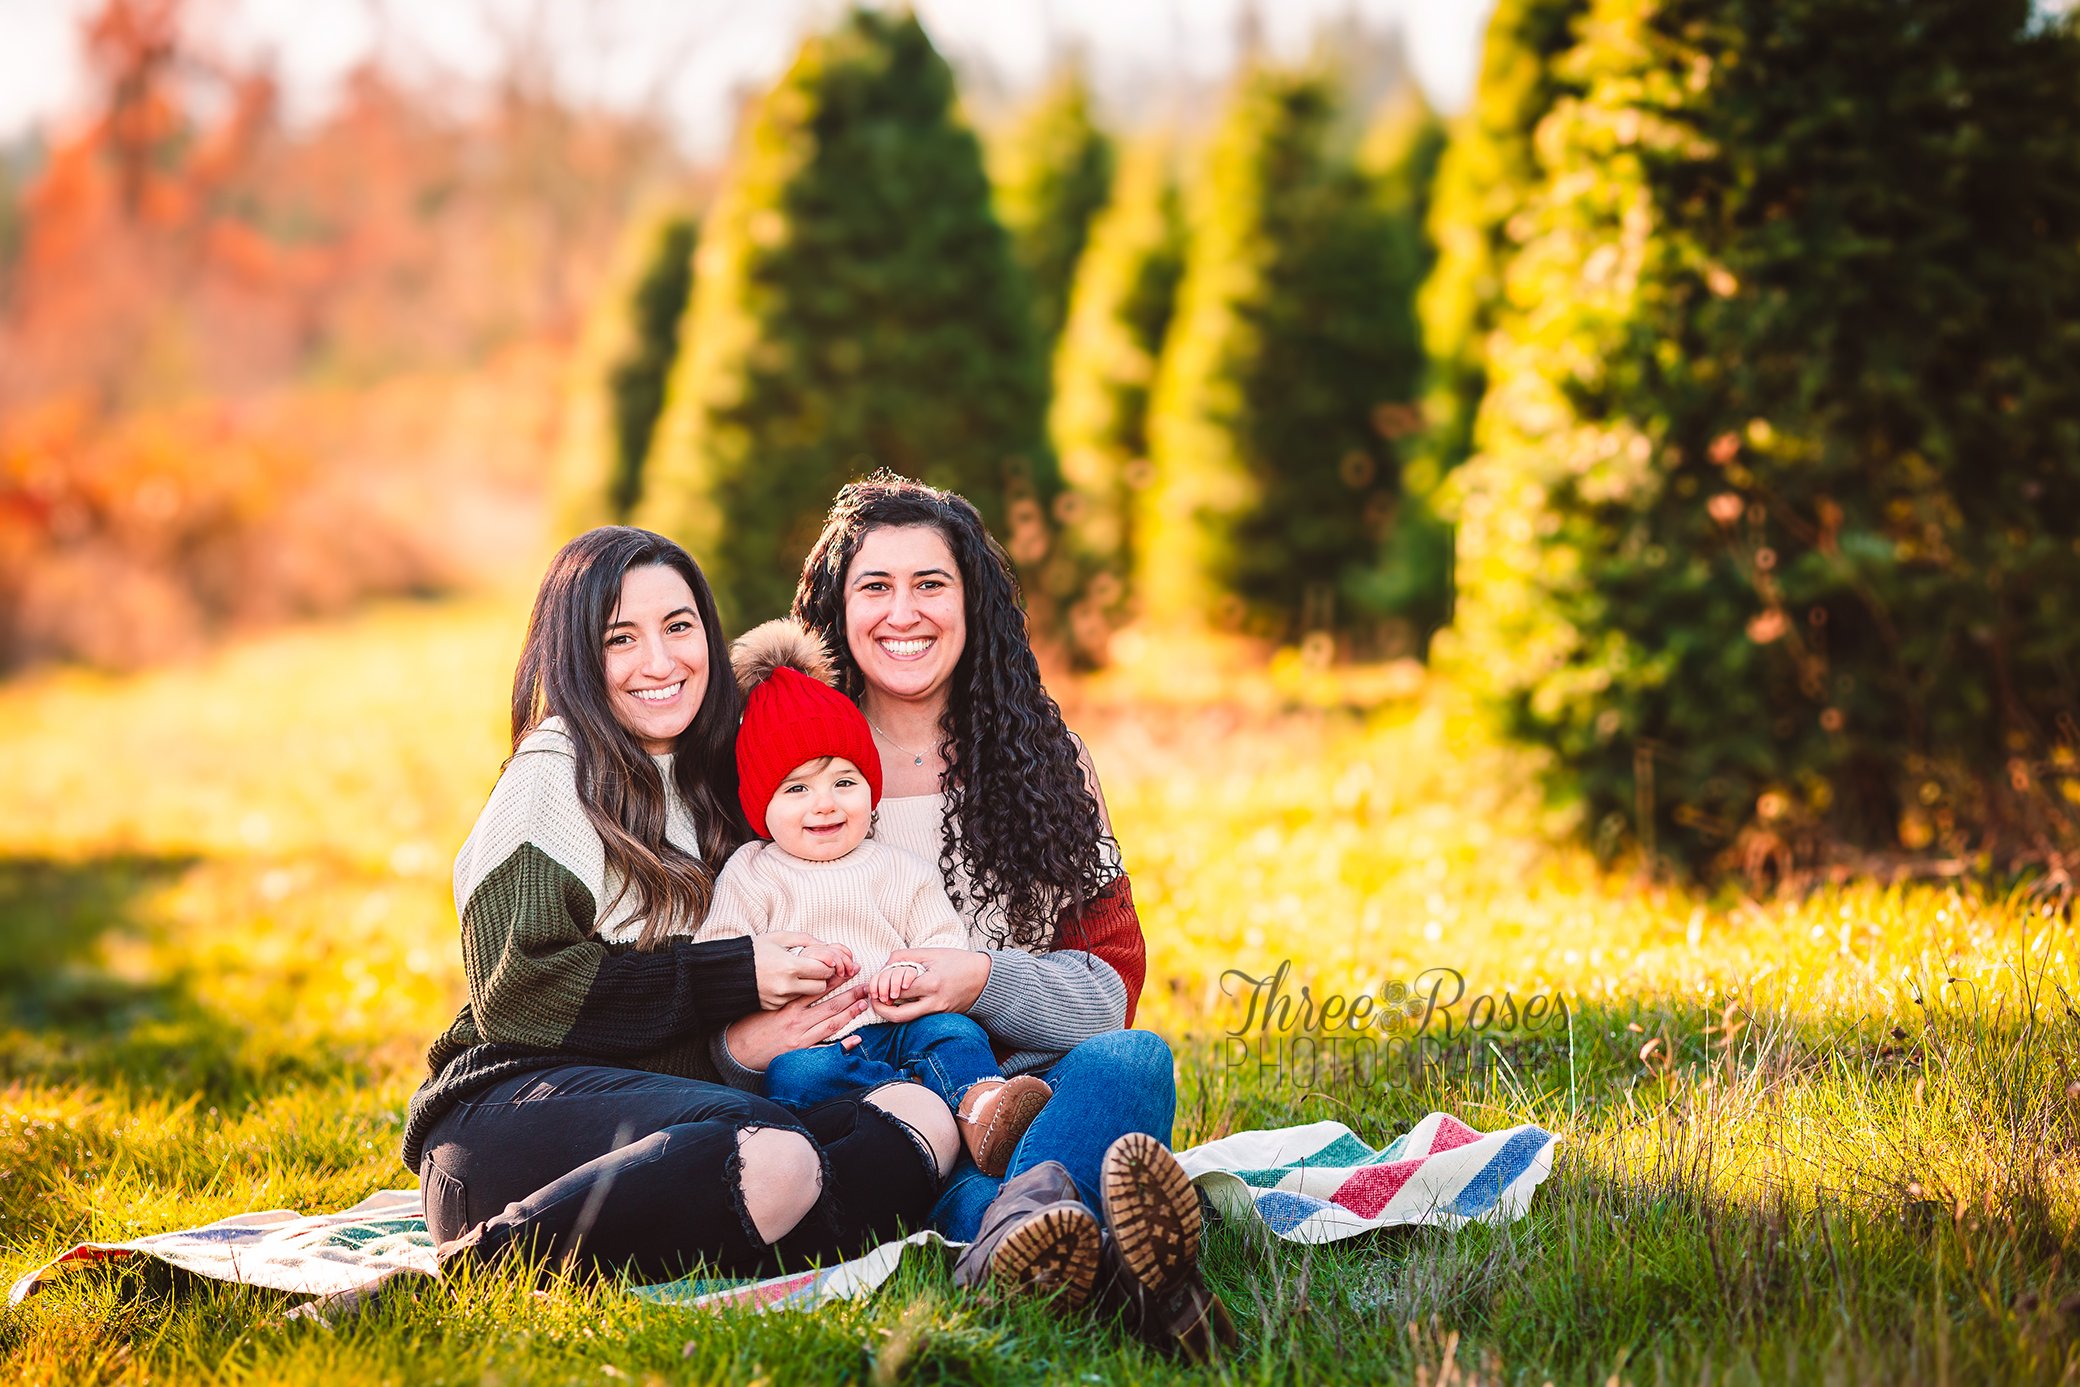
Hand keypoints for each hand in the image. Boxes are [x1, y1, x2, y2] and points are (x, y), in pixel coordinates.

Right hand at [722, 980, 871, 1070]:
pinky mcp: (799, 1053)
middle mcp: (796, 1021)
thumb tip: (802, 975)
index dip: (836, 978)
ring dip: (850, 1014)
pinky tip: (856, 1039)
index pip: (817, 988)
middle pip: (829, 1005)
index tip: (850, 969)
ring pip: (831, 1024)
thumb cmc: (750, 1023)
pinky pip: (825, 1048)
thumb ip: (784, 989)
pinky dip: (842, 1045)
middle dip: (850, 994)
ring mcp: (799, 1038)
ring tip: (863, 1004)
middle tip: (866, 985)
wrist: (736, 1050)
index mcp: (788, 1005)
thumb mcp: (766, 1000)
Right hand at [751, 932, 856, 1009]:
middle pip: (821, 988)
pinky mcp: (773, 1007)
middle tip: (823, 972)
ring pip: (809, 998)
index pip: (824, 970)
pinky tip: (791, 988)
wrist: (725, 971)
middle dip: (824, 980)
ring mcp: (779, 1000)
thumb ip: (805, 939)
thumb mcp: (779, 937)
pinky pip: (793, 1003)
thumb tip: (827, 946)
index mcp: (790, 966)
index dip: (830, 966)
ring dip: (812, 990)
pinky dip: (796, 996)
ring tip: (808, 979)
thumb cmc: (754, 950)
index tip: (830, 963)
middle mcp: (786, 986)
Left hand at [870, 947, 990, 1022]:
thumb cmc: (959, 961)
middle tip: (873, 999)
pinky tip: (900, 1002)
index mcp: (932, 984)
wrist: (985, 978)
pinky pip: (918, 1017)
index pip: (898, 991)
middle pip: (899, 1015)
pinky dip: (905, 1011)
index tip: (875, 985)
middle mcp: (934, 1002)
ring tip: (884, 1002)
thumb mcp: (932, 953)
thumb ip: (906, 957)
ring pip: (907, 1020)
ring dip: (891, 1013)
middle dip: (881, 1009)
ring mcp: (938, 1012)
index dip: (882, 988)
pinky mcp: (941, 1016)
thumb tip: (885, 966)